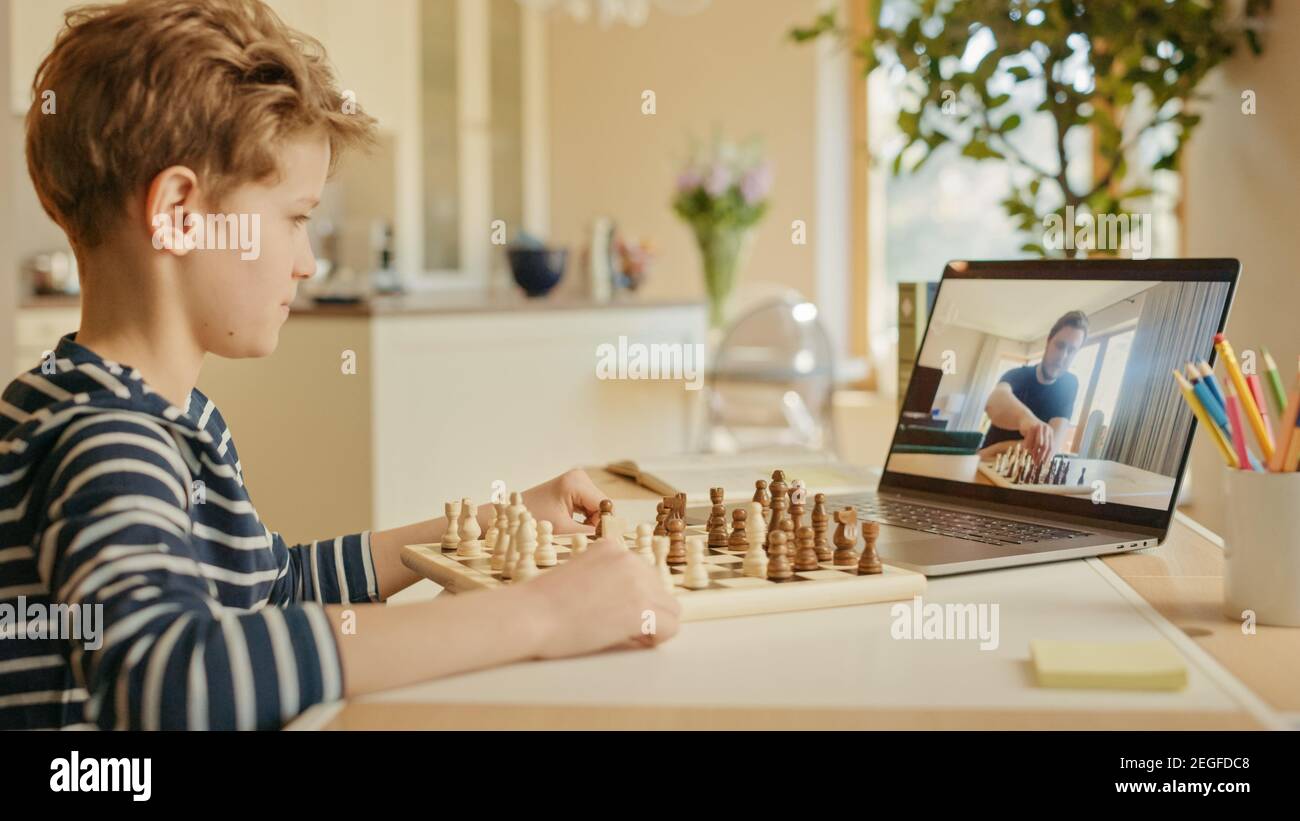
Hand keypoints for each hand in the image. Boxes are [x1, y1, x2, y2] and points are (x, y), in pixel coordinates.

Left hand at [520, 468, 606, 534]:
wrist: (515, 512)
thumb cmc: (535, 520)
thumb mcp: (564, 529)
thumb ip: (589, 533)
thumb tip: (611, 539)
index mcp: (576, 482)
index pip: (604, 504)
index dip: (606, 523)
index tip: (603, 540)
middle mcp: (579, 477)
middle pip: (603, 504)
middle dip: (599, 522)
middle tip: (587, 538)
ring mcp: (577, 480)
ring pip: (598, 505)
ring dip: (593, 521)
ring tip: (577, 531)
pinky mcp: (575, 486)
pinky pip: (590, 504)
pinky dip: (587, 517)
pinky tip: (576, 524)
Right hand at [520, 537, 681, 657]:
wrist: (530, 614)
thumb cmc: (543, 602)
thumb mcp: (579, 574)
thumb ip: (605, 579)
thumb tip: (627, 602)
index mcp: (612, 547)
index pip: (642, 574)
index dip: (632, 597)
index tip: (613, 611)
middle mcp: (630, 559)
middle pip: (659, 590)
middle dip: (645, 610)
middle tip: (618, 627)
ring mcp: (639, 582)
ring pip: (670, 608)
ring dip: (653, 624)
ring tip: (624, 635)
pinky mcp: (642, 609)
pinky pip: (670, 627)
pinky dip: (656, 639)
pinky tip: (633, 641)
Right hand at [1019, 417, 1055, 462]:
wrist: (1024, 418)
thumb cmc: (1030, 430)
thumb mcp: (1037, 437)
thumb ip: (1040, 446)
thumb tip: (1040, 460)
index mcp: (1050, 432)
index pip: (1051, 446)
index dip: (1048, 456)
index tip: (1044, 463)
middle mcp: (1047, 429)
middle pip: (1046, 446)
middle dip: (1041, 456)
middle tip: (1037, 462)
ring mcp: (1040, 427)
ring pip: (1038, 443)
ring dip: (1034, 451)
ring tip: (1031, 456)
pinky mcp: (1031, 427)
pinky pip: (1030, 439)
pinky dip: (1027, 445)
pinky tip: (1024, 448)